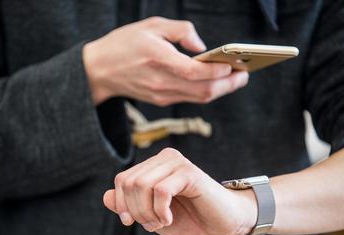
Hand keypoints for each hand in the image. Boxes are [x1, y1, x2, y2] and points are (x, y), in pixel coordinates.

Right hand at [83, 17, 248, 105]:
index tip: (233, 65)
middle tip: (244, 75)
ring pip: (198, 98)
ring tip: (235, 79)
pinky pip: (189, 98)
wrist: (99, 71)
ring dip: (220, 90)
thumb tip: (201, 47)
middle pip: (202, 91)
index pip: (194, 72)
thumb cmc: (124, 44)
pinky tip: (214, 82)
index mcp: (158, 60)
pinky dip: (205, 91)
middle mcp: (161, 82)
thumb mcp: (151, 25)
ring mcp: (161, 94)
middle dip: (228, 85)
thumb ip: (180, 31)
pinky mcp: (161, 100)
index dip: (216, 71)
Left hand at [103, 148, 256, 234]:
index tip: (129, 221)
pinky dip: (159, 211)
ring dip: (146, 212)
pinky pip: (160, 190)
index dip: (120, 203)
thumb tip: (105, 196)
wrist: (223, 223)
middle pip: (128, 182)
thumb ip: (128, 205)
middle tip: (150, 224)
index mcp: (154, 165)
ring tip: (160, 222)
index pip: (121, 179)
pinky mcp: (189, 172)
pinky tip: (168, 219)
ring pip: (141, 185)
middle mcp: (164, 158)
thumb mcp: (151, 215)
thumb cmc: (189, 218)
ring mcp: (177, 162)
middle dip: (135, 210)